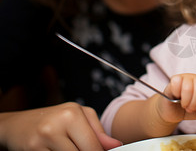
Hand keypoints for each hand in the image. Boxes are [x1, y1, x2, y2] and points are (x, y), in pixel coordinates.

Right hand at [0, 102, 121, 150]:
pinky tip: (56, 150)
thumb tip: (115, 145)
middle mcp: (57, 124)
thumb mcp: (77, 117)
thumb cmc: (51, 119)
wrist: (16, 125)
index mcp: (73, 113)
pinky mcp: (32, 150)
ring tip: (68, 147)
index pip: (94, 145)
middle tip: (80, 148)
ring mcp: (43, 139)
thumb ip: (97, 132)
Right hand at [158, 73, 195, 123]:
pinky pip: (177, 84)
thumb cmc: (188, 109)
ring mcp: (186, 77)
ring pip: (188, 88)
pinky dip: (176, 94)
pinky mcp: (174, 79)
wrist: (172, 112)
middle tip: (190, 108)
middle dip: (194, 104)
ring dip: (185, 101)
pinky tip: (176, 96)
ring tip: (184, 104)